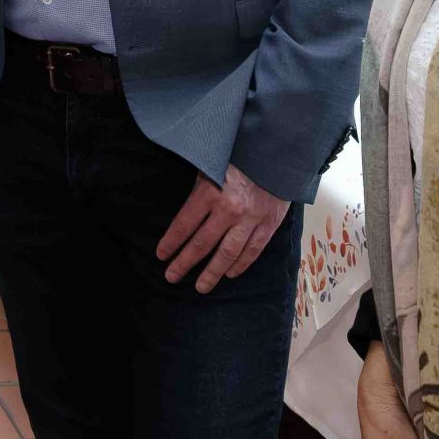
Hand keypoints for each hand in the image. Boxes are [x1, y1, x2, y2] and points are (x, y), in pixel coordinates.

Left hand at [154, 165, 288, 292]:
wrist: (277, 151)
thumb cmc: (238, 155)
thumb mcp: (210, 165)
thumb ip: (198, 191)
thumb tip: (183, 216)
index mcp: (209, 193)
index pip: (184, 225)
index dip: (171, 243)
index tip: (161, 255)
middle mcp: (229, 210)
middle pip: (202, 244)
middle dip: (184, 263)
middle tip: (171, 277)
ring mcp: (250, 219)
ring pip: (228, 254)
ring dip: (212, 273)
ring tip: (201, 287)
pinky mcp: (269, 224)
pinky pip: (252, 251)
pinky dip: (240, 265)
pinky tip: (229, 274)